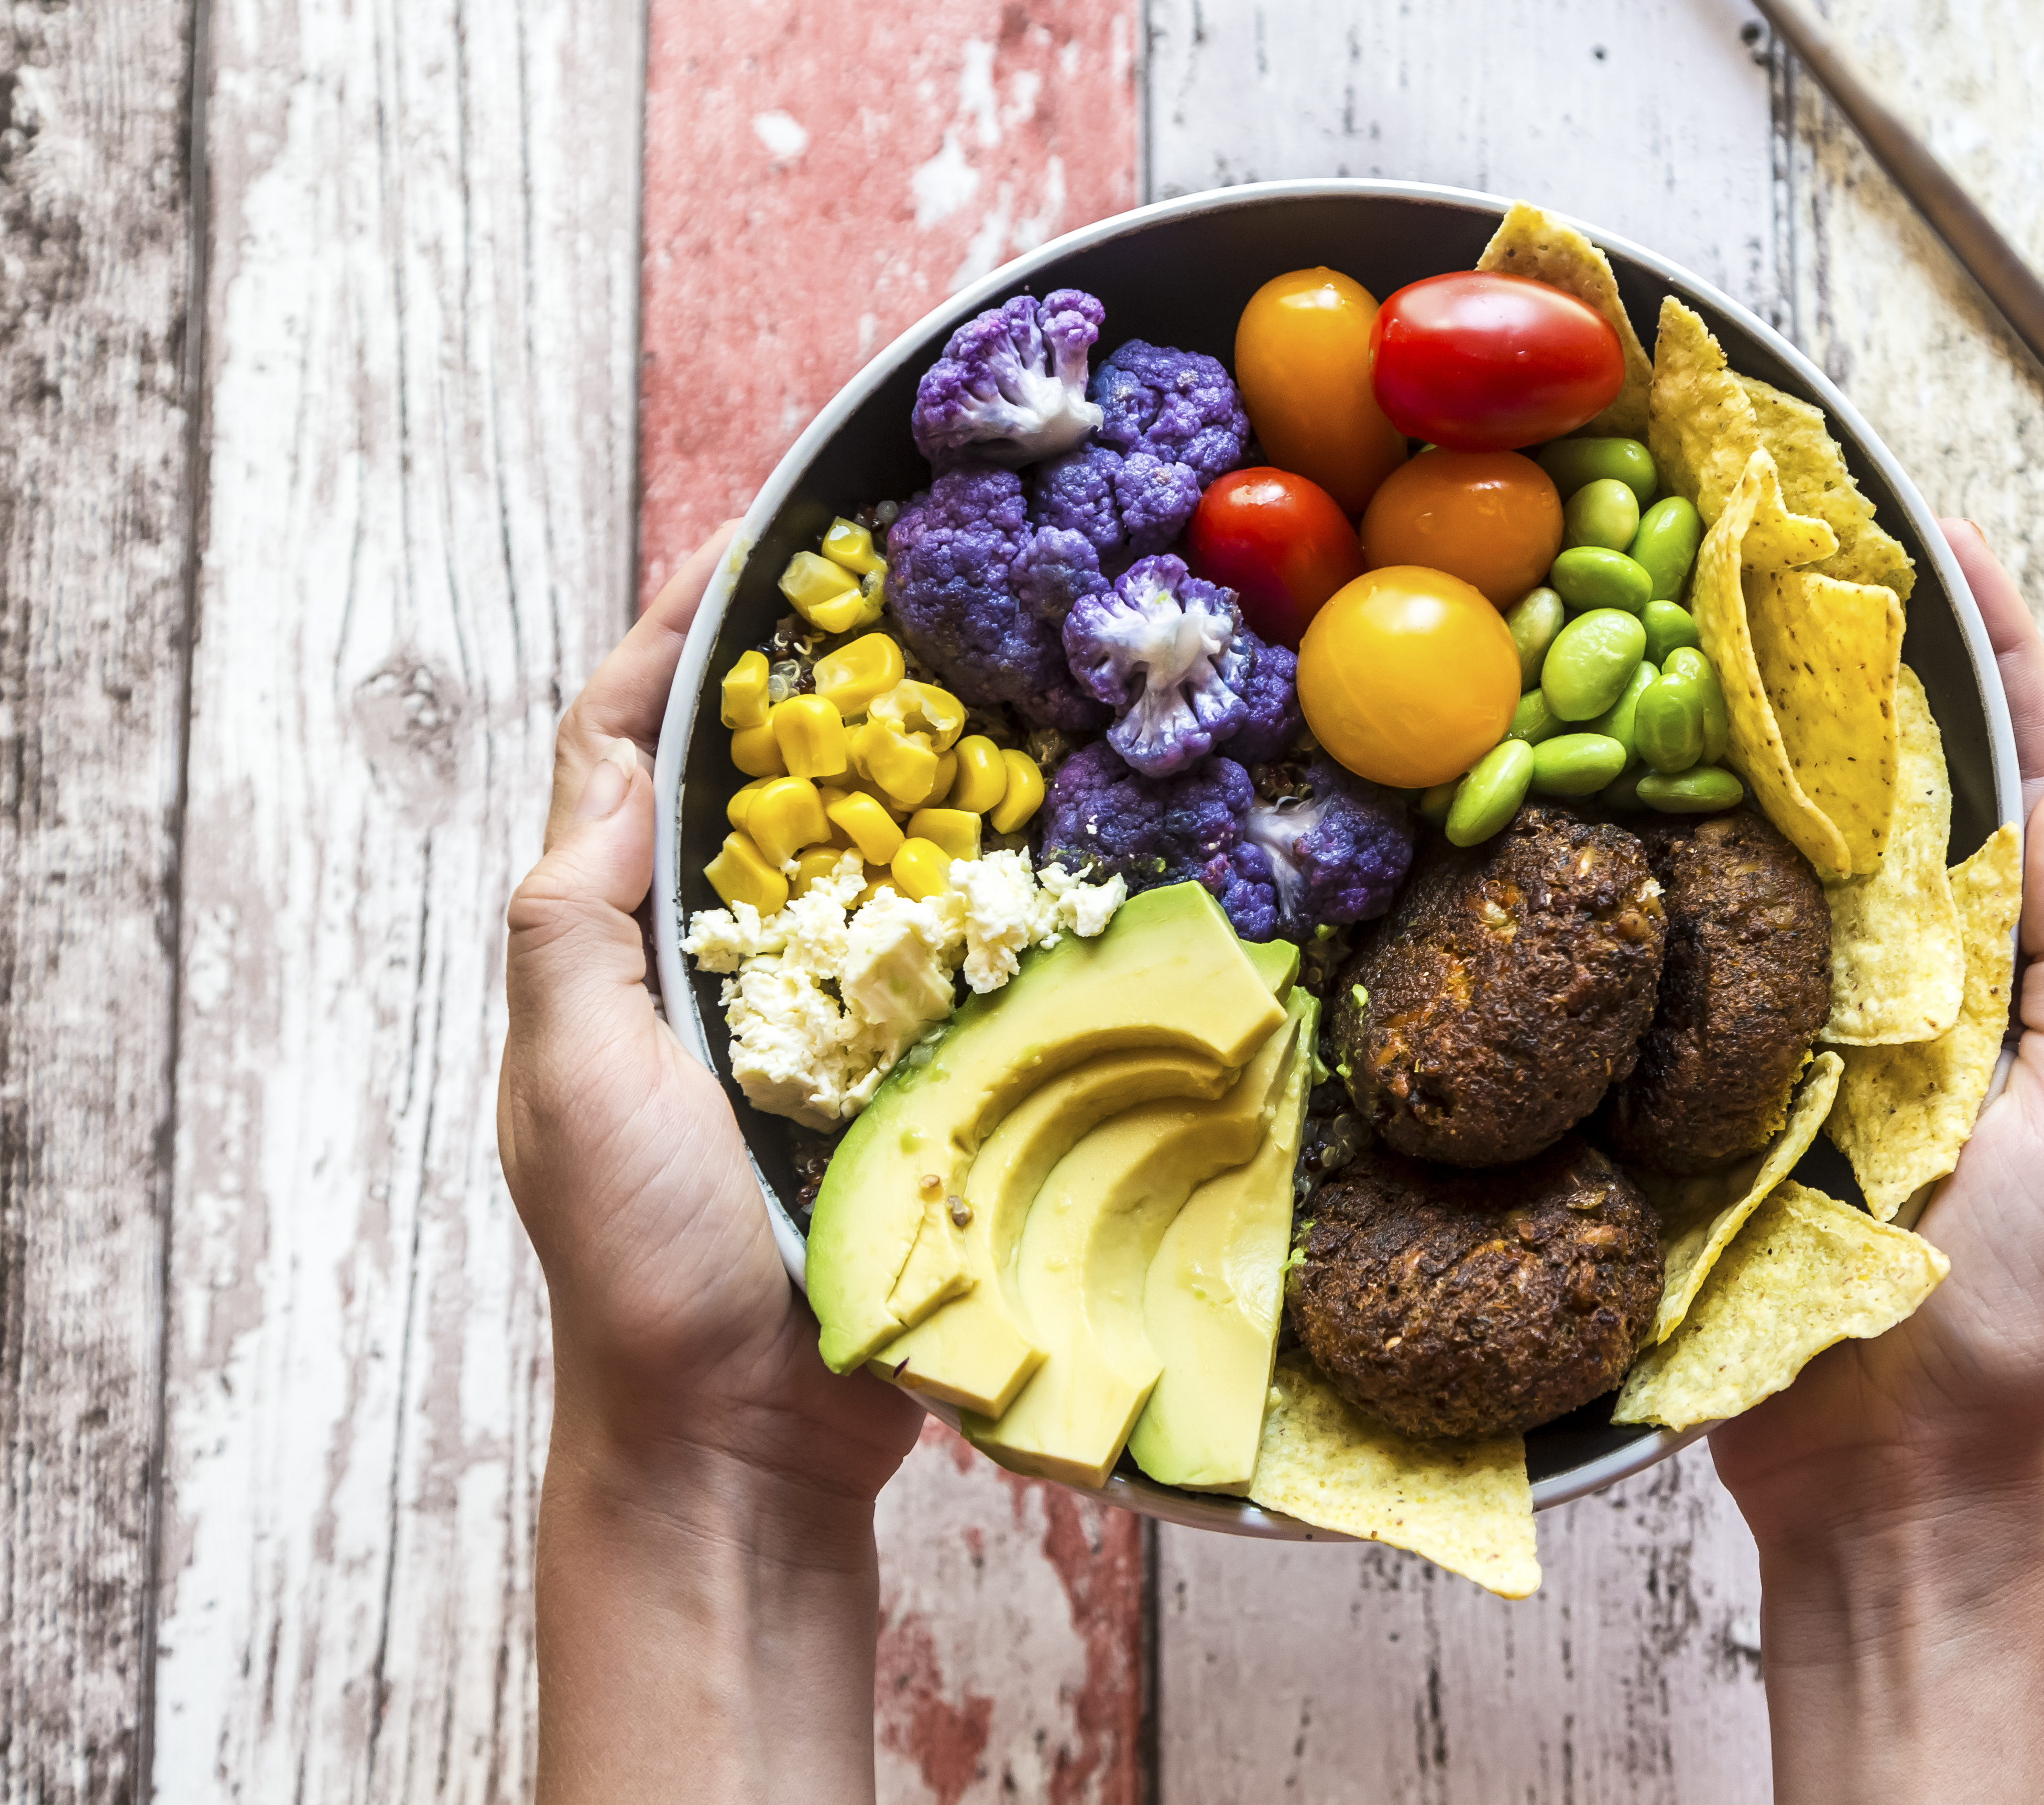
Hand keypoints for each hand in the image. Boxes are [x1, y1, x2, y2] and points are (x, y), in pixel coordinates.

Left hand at [499, 524, 917, 1803]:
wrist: (745, 1446)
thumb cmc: (642, 1268)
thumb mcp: (572, 1083)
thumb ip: (570, 928)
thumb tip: (616, 763)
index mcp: (614, 955)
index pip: (621, 755)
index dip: (669, 643)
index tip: (748, 545)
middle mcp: (711, 972)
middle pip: (748, 785)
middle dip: (809, 679)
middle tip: (903, 585)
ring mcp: (811, 1028)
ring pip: (856, 861)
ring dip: (911, 766)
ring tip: (990, 672)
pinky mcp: (898, 1083)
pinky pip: (942, 959)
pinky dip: (983, 886)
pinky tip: (1051, 836)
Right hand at [1707, 520, 2043, 1803]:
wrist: (1882, 1478)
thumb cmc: (2005, 1310)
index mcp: (2000, 970)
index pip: (2010, 776)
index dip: (1985, 652)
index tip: (1941, 534)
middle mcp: (1891, 976)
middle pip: (1865, 789)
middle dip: (1820, 666)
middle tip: (1757, 541)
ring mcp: (1783, 1025)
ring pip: (1749, 853)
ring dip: (1712, 743)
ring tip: (1654, 620)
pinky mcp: (1693, 1082)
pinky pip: (1663, 956)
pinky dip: (1633, 866)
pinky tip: (1582, 786)